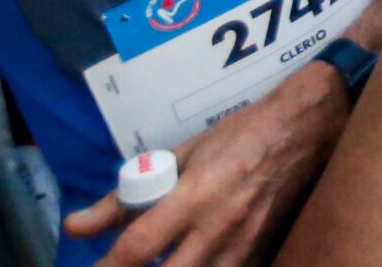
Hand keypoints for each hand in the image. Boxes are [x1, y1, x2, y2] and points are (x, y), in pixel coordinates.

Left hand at [67, 65, 341, 265]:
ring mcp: (245, 244)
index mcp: (195, 194)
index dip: (107, 266)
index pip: (140, 246)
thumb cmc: (238, 135)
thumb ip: (125, 197)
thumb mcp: (179, 156)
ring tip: (160, 261)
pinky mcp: (261, 252)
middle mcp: (220, 225)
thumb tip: (76, 227)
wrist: (305, 128)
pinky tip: (190, 259)